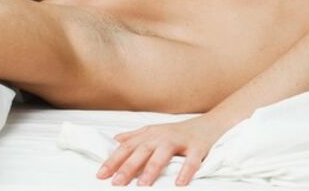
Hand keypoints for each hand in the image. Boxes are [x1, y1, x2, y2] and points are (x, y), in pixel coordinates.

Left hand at [96, 115, 216, 186]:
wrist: (207, 124)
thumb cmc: (177, 132)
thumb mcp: (154, 132)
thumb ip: (135, 136)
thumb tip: (115, 139)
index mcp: (150, 134)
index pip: (127, 147)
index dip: (113, 160)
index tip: (101, 174)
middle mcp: (162, 136)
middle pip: (141, 150)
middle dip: (127, 167)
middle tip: (116, 183)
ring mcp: (179, 141)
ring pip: (162, 154)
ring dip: (152, 169)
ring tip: (142, 185)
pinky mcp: (197, 147)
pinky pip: (191, 160)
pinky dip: (185, 171)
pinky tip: (179, 184)